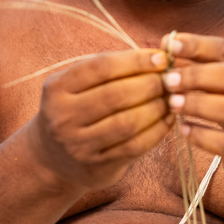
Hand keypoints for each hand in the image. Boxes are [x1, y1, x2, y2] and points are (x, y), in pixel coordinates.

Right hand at [27, 48, 171, 192]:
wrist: (52, 160)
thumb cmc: (74, 111)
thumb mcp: (75, 86)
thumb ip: (108, 69)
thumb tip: (156, 57)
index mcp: (57, 88)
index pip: (102, 67)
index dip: (136, 61)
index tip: (161, 58)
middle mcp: (63, 117)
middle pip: (116, 95)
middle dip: (151, 84)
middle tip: (172, 79)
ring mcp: (79, 145)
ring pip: (128, 122)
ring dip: (157, 108)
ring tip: (172, 98)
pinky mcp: (97, 166)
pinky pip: (134, 146)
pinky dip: (157, 131)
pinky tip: (167, 120)